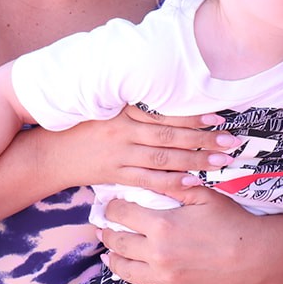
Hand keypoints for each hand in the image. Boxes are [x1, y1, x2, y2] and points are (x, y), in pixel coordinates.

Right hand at [48, 105, 239, 197]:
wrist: (50, 154)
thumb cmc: (81, 129)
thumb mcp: (105, 109)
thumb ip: (134, 107)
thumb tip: (166, 100)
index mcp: (123, 110)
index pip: (164, 111)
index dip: (192, 113)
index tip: (218, 115)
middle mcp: (124, 130)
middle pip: (170, 134)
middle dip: (203, 138)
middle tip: (231, 140)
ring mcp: (120, 153)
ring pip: (164, 157)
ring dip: (196, 160)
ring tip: (222, 162)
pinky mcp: (115, 174)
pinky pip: (148, 180)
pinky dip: (171, 182)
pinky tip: (192, 183)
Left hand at [97, 187, 254, 283]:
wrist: (254, 254)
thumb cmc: (231, 221)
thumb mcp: (203, 195)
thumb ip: (174, 185)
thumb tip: (152, 175)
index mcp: (161, 225)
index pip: (122, 213)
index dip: (113, 206)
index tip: (111, 203)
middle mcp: (157, 253)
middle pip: (119, 242)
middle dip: (108, 233)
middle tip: (105, 227)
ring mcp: (164, 277)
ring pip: (125, 272)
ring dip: (113, 262)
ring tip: (109, 255)